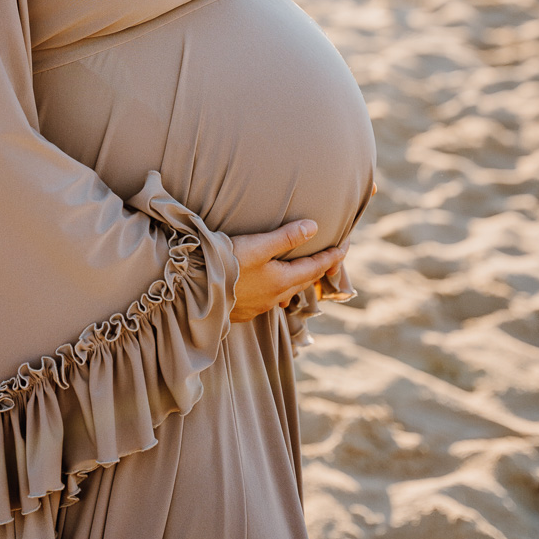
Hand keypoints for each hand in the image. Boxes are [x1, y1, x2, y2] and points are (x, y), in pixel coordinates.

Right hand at [228, 220, 348, 322]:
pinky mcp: (243, 311)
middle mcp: (274, 297)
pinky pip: (269, 300)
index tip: (345, 247)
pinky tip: (270, 287)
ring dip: (297, 281)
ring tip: (301, 272)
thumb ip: (286, 236)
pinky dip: (278, 290)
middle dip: (318, 269)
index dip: (331, 256)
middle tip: (329, 257)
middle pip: (303, 282)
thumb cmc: (225, 263)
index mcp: (281, 280)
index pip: (315, 267)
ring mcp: (258, 306)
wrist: (193, 289)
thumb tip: (314, 226)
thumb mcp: (257, 245)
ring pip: (286, 293)